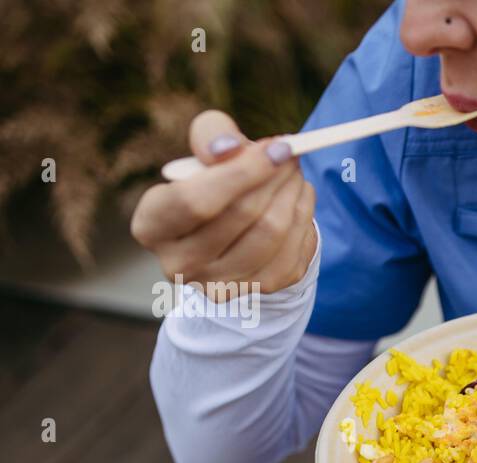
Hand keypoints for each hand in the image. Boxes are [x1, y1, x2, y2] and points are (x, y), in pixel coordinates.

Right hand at [130, 110, 316, 296]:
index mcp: (152, 226)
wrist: (231, 226)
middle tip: (291, 153)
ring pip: (272, 234)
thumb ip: (210, 135)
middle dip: (275, 177)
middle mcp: (179, 264)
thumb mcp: (202, 148)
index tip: (276, 146)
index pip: (196, 201)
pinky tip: (300, 199)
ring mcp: (219, 284)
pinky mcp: (256, 291)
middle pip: (242, 216)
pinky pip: (293, 253)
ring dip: (293, 196)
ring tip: (295, 173)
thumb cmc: (211, 179)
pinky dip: (304, 219)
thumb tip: (229, 148)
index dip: (241, 172)